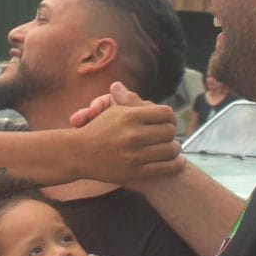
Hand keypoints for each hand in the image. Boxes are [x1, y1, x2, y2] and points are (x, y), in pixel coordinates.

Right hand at [67, 82, 182, 183]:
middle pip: (170, 131)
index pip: (166, 113)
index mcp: (130, 116)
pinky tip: (177, 161)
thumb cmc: (97, 130)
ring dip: (174, 149)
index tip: (169, 121)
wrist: (79, 154)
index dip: (171, 117)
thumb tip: (121, 84)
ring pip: (170, 150)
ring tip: (172, 148)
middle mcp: (133, 134)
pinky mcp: (135, 171)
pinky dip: (176, 164)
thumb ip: (127, 100)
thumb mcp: (112, 111)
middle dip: (171, 133)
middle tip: (169, 136)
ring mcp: (135, 154)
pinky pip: (166, 167)